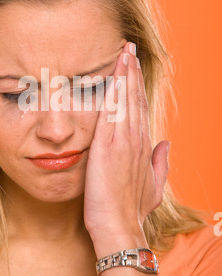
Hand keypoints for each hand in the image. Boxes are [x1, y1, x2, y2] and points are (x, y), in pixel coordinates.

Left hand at [84, 41, 170, 243]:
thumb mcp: (152, 185)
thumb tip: (166, 143)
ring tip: (124, 52)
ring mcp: (123, 142)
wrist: (121, 228)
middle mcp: (136, 140)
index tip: (134, 67)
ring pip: (126, 100)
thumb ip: (160, 162)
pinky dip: (114, 92)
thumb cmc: (132, 210)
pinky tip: (113, 74)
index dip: (138, 86)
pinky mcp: (108, 148)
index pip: (141, 108)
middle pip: (135, 98)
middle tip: (129, 48)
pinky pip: (112, 113)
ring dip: (125, 74)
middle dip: (132, 71)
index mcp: (143, 146)